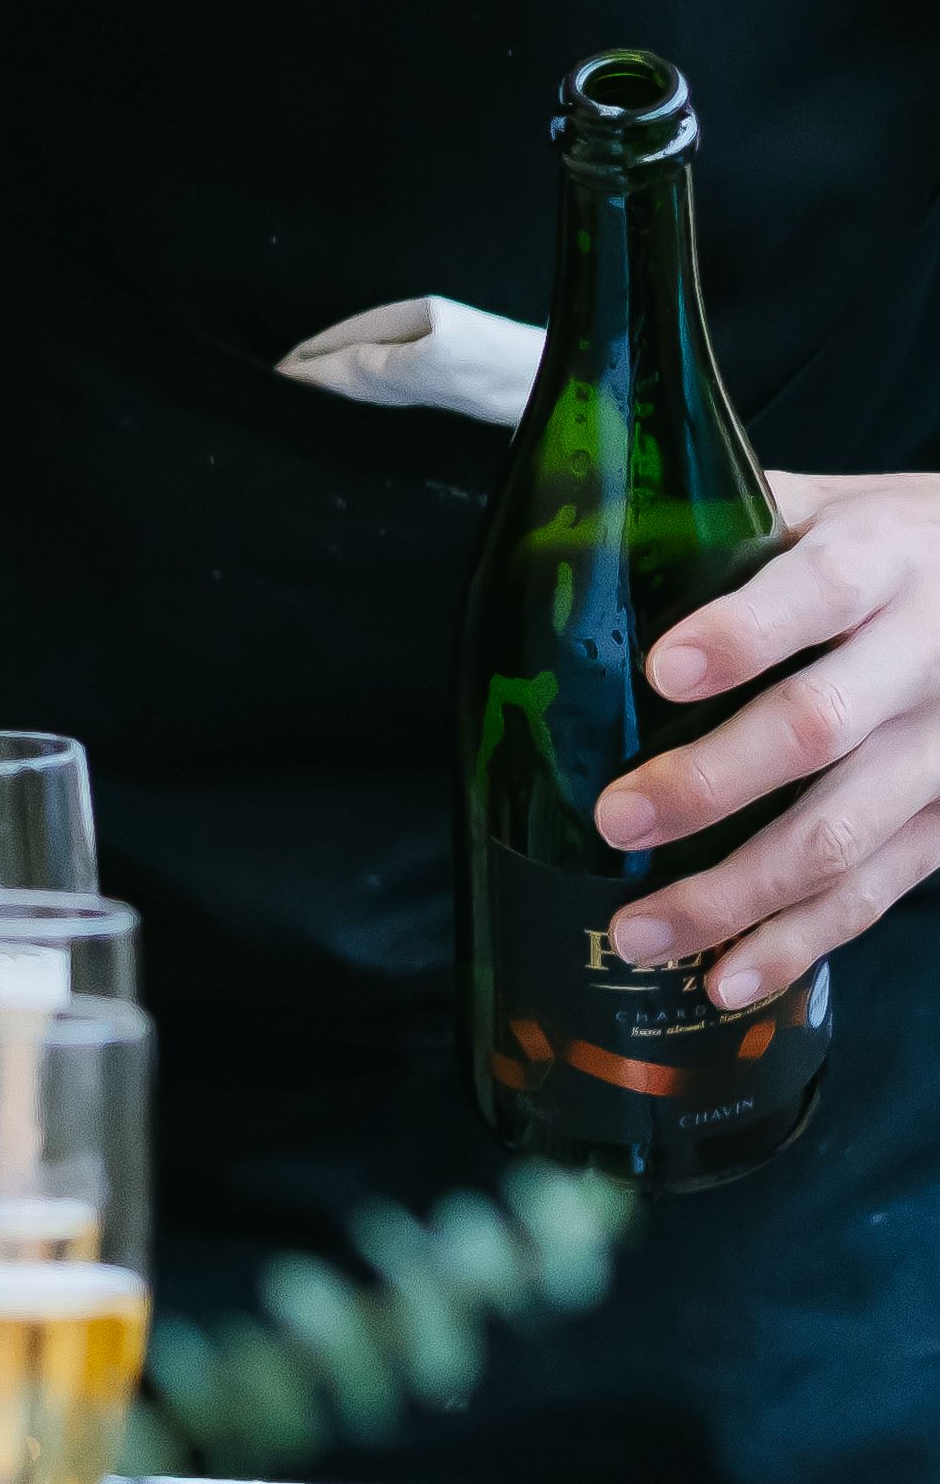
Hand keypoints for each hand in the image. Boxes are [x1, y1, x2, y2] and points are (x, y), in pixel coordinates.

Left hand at [588, 474, 939, 1007]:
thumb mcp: (835, 504)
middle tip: (616, 817)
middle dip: (713, 781)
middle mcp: (930, 654)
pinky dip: (802, 942)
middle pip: (821, 724)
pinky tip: (728, 979)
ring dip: (738, 892)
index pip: (817, 592)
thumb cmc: (899, 546)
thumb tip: (579, 550)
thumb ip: (731, 523)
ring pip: (847, 829)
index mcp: (887, 559)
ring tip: (641, 931)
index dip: (743, 633)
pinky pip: (880, 889)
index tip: (663, 670)